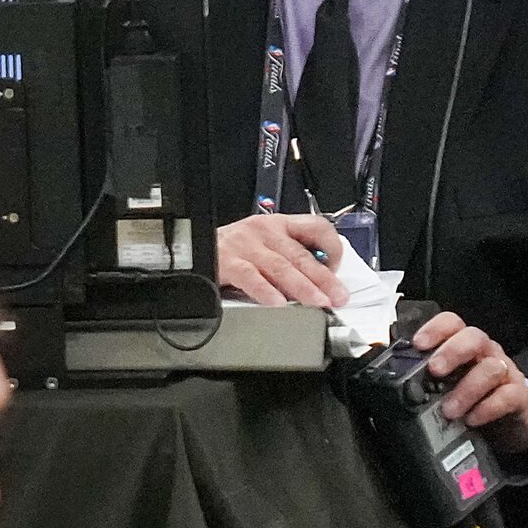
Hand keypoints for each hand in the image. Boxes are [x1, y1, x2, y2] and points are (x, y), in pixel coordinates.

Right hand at [216, 213, 344, 308]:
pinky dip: (265, 291)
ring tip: (317, 302)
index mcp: (278, 224)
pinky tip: (277, 303)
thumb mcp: (263, 244)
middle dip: (323, 278)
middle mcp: (264, 232)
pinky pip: (250, 277)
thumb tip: (317, 281)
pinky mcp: (227, 261)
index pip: (315, 227)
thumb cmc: (230, 250)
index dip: (331, 247)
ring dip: (302, 287)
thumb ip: (289, 257)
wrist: (190, 247)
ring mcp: (245, 245)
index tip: (337, 268)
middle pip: (301, 255)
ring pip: (280, 267)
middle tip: (337, 296)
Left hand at [411, 310, 527, 457]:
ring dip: (467, 389)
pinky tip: (472, 419)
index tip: (418, 344)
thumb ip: (422, 378)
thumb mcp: (444, 384)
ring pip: (491, 368)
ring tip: (449, 410)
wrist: (509, 421)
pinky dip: (489, 408)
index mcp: (463, 346)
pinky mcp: (518, 396)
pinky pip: (509, 395)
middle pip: (474, 338)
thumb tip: (386, 381)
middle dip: (452, 351)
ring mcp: (504, 373)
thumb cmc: (469, 397)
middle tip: (434, 370)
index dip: (435, 329)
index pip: (452, 324)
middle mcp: (485, 354)